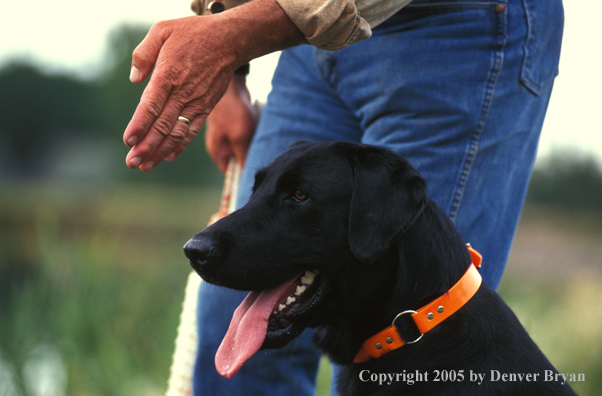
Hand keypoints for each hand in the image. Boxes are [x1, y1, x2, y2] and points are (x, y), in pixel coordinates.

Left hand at [123, 14, 236, 171]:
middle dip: (146, 147)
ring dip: (160, 151)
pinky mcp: (205, 107)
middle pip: (162, 125)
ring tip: (146, 165)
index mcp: (168, 75)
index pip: (151, 106)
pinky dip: (180, 145)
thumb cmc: (193, 33)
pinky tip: (167, 156)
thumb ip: (144, 54)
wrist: (228, 40)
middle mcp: (182, 93)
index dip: (139, 125)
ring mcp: (196, 103)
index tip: (128, 141)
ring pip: (177, 133)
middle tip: (131, 162)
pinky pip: (192, 131)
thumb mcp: (162, 30)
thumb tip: (135, 79)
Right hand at [206, 75, 256, 172]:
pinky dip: (254, 138)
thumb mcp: (239, 138)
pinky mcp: (235, 127)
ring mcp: (228, 136)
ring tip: (263, 145)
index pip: (231, 174)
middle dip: (251, 161)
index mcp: (218, 152)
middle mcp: (221, 146)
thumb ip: (242, 157)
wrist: (232, 85)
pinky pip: (247, 138)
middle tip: (265, 161)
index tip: (259, 180)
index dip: (243, 178)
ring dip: (254, 148)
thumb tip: (245, 176)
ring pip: (244, 149)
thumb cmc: (232, 112)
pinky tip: (261, 134)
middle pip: (238, 162)